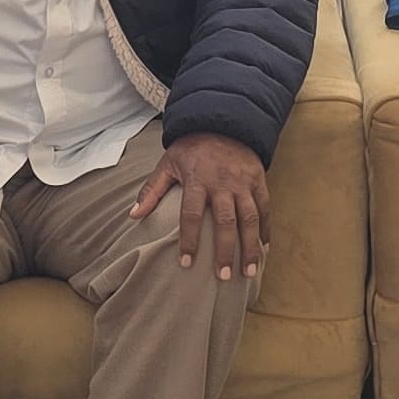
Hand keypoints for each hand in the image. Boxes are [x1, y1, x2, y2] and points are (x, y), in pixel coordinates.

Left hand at [130, 132, 269, 280]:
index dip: (189, 240)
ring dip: (249, 247)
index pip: (192, 215)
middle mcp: (222, 183)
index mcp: (197, 180)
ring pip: (249, 218)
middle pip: (225, 222)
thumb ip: (151, 190)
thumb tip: (133, 215)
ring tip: (249, 272)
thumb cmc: (191, 148)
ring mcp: (243, 182)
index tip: (186, 264)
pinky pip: (264, 208)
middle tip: (222, 277)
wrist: (223, 121)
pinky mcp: (258, 180)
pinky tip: (264, 248)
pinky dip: (265, 229)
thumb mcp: (168, 163)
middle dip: (225, 251)